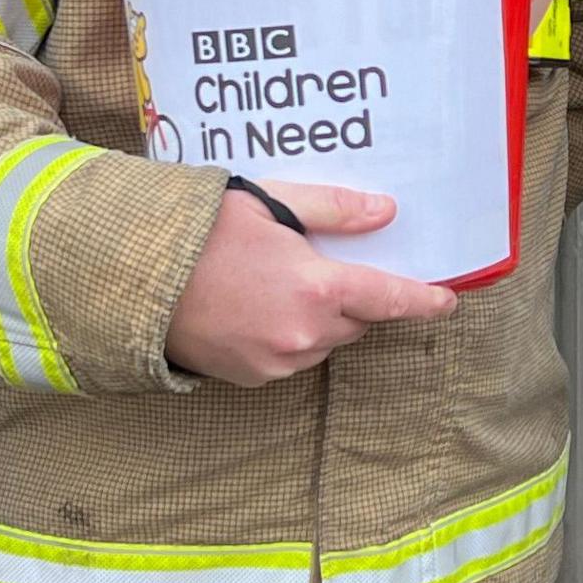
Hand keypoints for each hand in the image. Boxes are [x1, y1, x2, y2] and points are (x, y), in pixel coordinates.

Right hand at [166, 182, 446, 385]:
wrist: (134, 278)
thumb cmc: (201, 232)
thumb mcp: (268, 204)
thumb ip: (333, 210)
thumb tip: (386, 213)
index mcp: (316, 287)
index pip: (389, 298)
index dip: (423, 300)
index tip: (447, 301)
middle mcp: (305, 334)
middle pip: (355, 320)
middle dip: (348, 297)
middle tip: (313, 265)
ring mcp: (278, 362)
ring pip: (323, 341)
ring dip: (317, 319)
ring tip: (271, 284)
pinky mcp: (254, 378)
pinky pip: (290, 357)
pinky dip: (286, 337)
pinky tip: (253, 309)